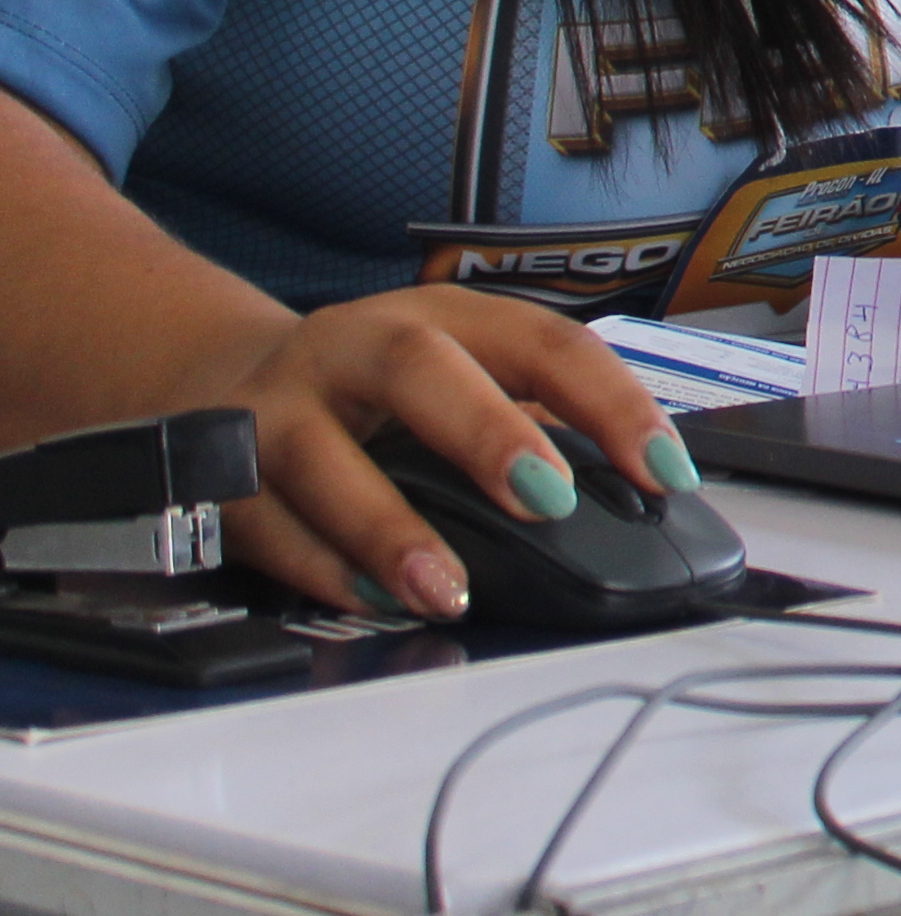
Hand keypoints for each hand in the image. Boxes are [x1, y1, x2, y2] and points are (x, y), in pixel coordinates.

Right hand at [202, 291, 691, 620]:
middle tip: (547, 499)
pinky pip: (262, 521)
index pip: (544, 344)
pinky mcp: (218, 469)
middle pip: (417, 367)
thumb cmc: (377, 389)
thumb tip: (636, 499)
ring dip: (389, 528)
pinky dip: (316, 566)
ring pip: (322, 455)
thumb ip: (537, 423)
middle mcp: (355, 345)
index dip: (610, 404)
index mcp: (443, 316)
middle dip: (486, 431)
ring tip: (447, 590)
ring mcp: (278, 404)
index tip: (665, 471)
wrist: (221, 374)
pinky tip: (367, 599)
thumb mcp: (463, 375)